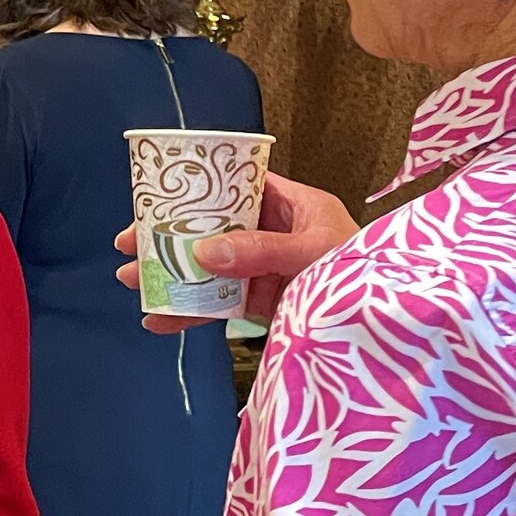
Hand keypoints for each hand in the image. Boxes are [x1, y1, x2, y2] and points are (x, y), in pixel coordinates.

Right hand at [115, 171, 356, 333]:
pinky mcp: (262, 304)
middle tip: (127, 244)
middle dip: (168, 237)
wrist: (387, 330)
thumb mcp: (315, 252)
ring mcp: (265, 270)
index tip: (158, 198)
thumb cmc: (364, 274)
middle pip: (211, 227)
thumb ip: (262, 250)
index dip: (197, 189)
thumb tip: (205, 251)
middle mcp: (273, 233)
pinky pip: (219, 305)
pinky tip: (160, 321)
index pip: (236, 185)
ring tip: (131, 282)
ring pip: (208, 267)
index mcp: (291, 205)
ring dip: (170, 275)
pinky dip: (189, 313)